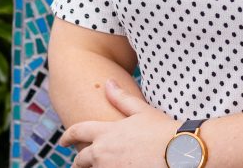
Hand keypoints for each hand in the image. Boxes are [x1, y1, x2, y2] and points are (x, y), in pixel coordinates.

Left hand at [60, 79, 178, 166]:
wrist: (179, 153)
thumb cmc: (162, 130)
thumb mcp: (141, 111)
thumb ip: (121, 98)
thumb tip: (108, 82)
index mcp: (106, 132)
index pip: (78, 132)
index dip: (68, 136)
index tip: (63, 141)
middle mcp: (102, 153)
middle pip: (81, 160)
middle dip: (78, 162)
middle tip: (79, 163)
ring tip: (100, 166)